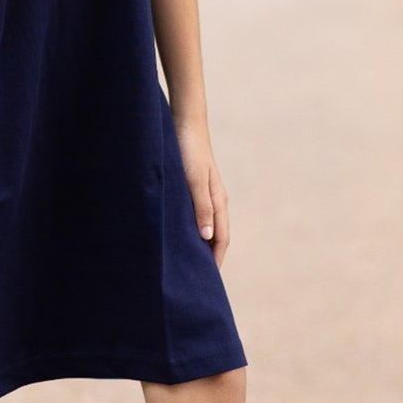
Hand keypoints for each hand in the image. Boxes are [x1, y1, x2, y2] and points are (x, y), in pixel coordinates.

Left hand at [175, 119, 229, 264]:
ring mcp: (206, 193)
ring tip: (189, 261)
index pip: (221, 239)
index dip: (216, 260)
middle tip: (199, 277)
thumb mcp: (194, 181)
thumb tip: (207, 238)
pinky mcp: (195, 187)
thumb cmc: (188, 151)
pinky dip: (193, 229)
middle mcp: (215, 199)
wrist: (184, 122)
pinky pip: (197, 215)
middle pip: (216, 235)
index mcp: (219, 201)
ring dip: (201, 244)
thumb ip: (201, 208)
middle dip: (210, 256)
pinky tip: (181, 235)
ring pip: (207, 225)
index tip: (208, 279)